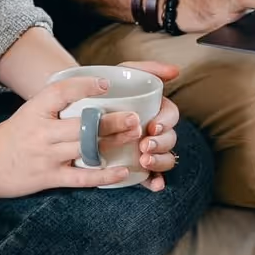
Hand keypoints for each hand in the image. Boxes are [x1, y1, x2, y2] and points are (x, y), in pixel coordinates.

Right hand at [0, 75, 142, 197]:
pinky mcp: (49, 178)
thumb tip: (87, 93)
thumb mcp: (27, 113)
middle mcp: (41, 132)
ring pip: (86, 148)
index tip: (106, 84)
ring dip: (113, 142)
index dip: (85, 86)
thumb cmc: (8, 137)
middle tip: (134, 117)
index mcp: (34, 110)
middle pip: (82, 124)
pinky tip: (122, 171)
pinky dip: (104, 176)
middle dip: (112, 121)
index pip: (61, 92)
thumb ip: (53, 105)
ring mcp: (46, 156)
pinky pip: (81, 178)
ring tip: (135, 138)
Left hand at [118, 60, 185, 192]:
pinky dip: (157, 181)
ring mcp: (147, 149)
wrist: (78, 106)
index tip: (152, 127)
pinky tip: (155, 185)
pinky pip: (152, 177)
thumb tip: (176, 71)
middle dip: (161, 144)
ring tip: (145, 161)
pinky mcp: (137, 167)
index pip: (170, 115)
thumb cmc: (107, 89)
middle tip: (145, 146)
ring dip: (160, 161)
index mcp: (156, 109)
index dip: (165, 122)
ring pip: (165, 158)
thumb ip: (148, 68)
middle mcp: (155, 131)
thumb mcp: (124, 73)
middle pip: (170, 138)